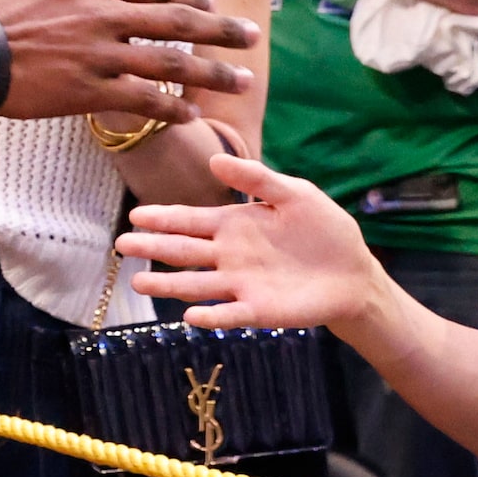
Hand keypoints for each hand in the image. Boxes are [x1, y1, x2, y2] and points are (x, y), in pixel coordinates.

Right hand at [0, 0, 260, 122]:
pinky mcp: (90, 90)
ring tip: (242, 81)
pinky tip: (191, 117)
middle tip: (253, 36)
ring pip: (172, 63)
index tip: (213, 4)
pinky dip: (171, 109)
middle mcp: (105, 13)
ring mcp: (101, 53)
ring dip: (213, 73)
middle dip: (222, 29)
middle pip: (179, 21)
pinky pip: (143, 100)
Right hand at [120, 153, 388, 330]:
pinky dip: (211, 316)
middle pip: (183, 252)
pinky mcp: (259, 311)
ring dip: (168, 285)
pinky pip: (230, 314)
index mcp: (232, 225)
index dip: (163, 218)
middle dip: (152, 248)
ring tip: (138, 283)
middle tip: (122, 245)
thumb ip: (257, 179)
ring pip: (196, 285)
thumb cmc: (325, 231)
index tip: (136, 215)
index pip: (189, 220)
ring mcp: (240, 285)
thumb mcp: (295, 194)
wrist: (355, 275)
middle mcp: (228, 256)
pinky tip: (190, 316)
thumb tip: (214, 160)